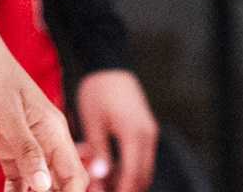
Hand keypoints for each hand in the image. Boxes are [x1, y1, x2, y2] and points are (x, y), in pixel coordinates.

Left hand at [0, 0, 86, 191]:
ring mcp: (24, 142)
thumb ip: (28, 150)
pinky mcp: (4, 143)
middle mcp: (44, 140)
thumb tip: (45, 186)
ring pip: (38, 183)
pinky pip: (16, 177)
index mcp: (54, 131)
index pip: (74, 176)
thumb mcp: (8, 114)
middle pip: (59, 183)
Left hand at [75, 70, 157, 191]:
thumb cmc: (97, 90)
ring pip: (143, 169)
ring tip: (102, 183)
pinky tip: (109, 169)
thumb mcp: (92, 121)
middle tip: (101, 191)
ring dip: (126, 179)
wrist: (109, 64)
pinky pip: (141, 157)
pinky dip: (128, 167)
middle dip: (123, 188)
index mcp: (134, 135)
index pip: (131, 176)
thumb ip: (99, 151)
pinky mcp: (146, 129)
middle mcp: (147, 136)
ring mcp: (149, 133)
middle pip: (142, 176)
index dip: (119, 191)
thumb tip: (100, 178)